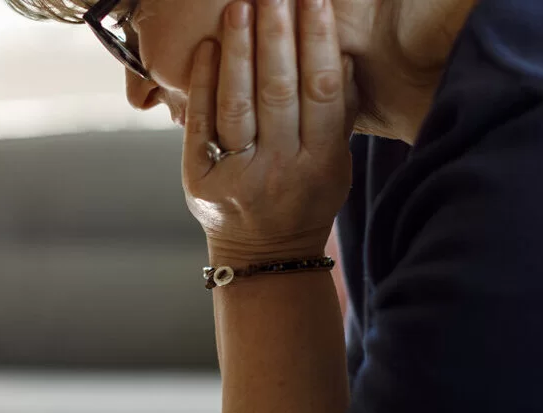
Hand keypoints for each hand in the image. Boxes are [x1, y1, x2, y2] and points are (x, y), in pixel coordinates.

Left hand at [184, 0, 356, 263]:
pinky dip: (203, 84)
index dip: (319, 43)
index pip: (322, 91)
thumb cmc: (306, 199)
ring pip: (238, 104)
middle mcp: (281, 168)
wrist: (265, 257)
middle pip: (279, 92)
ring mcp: (238, 175)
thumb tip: (343, 53)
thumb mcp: (337, 165)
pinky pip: (201, 124)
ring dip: (239, 50)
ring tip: (240, 6)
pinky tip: (207, 47)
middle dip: (277, 36)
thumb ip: (339, 114)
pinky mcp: (199, 179)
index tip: (315, 1)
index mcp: (322, 163)